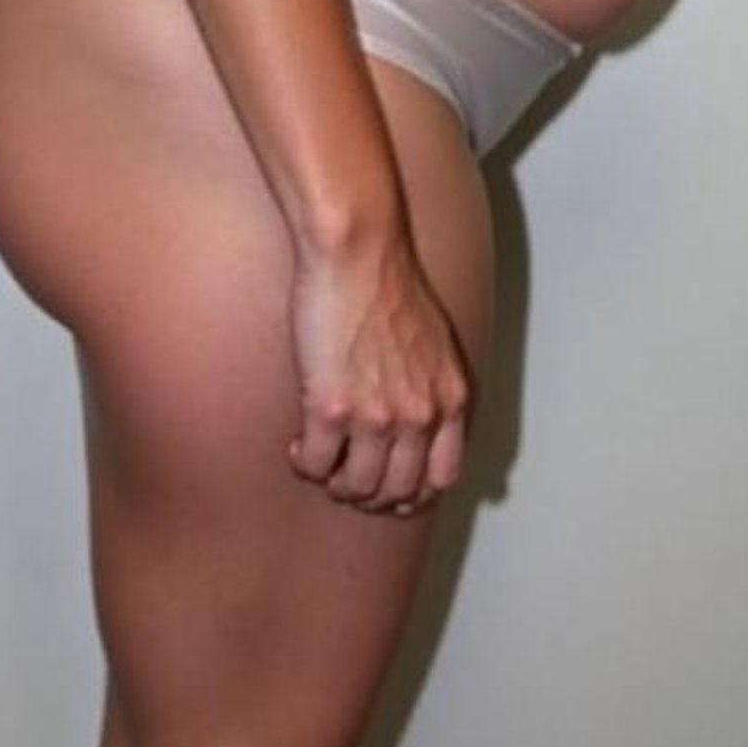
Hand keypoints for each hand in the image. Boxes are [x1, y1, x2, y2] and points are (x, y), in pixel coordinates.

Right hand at [287, 238, 471, 516]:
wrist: (358, 251)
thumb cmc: (390, 285)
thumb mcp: (436, 344)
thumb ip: (432, 388)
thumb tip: (421, 424)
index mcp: (449, 398)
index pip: (442, 479)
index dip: (412, 494)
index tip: (389, 487)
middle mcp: (420, 414)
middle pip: (397, 493)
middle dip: (368, 494)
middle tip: (345, 477)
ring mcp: (377, 416)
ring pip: (354, 489)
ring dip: (333, 482)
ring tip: (321, 458)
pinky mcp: (332, 409)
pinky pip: (314, 466)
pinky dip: (304, 464)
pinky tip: (298, 442)